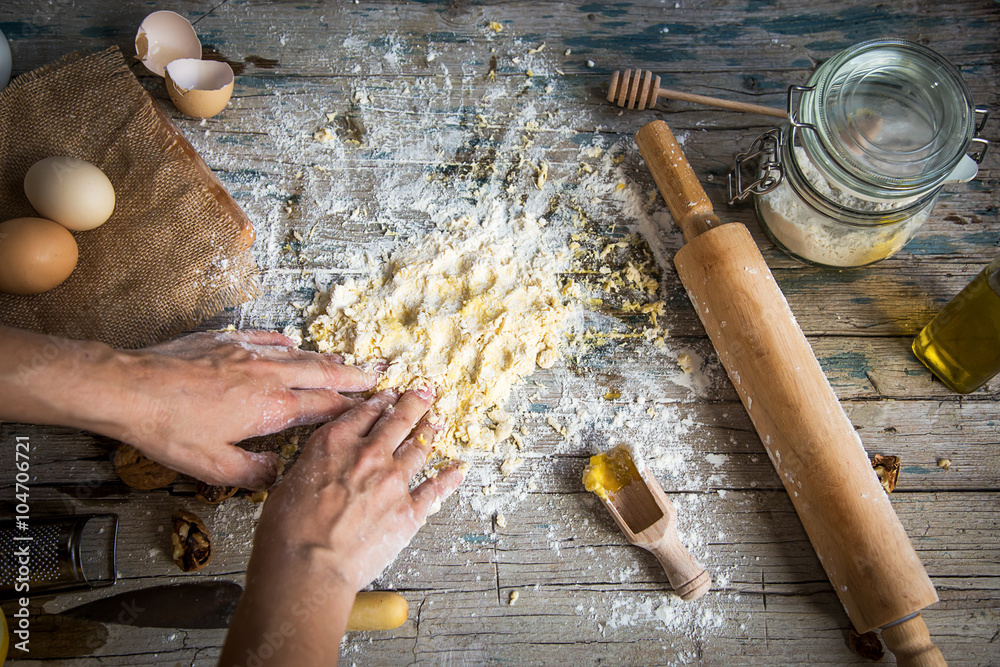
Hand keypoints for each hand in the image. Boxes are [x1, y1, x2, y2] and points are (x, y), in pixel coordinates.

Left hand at [0, 326, 376, 489]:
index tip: (372, 407)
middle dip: (354, 374)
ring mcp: (247, 353)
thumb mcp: (213, 467)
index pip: (323, 406)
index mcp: (269, 407)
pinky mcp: (226, 340)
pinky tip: (292, 344)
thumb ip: (254, 472)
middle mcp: (267, 375)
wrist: (129, 386)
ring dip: (326, 358)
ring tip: (346, 359)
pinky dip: (286, 343)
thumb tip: (279, 473)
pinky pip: (267, 339)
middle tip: (380, 373)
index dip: (351, 407)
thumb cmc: (168, 428)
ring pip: (299, 354)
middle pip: (322, 371)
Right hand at [220, 388, 463, 665]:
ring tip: (437, 422)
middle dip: (414, 403)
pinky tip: (457, 470)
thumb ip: (313, 467)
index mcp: (335, 442)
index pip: (364, 412)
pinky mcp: (409, 510)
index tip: (389, 396)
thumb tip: (319, 470)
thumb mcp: (289, 483)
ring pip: (419, 447)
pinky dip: (449, 478)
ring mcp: (394, 480)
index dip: (380, 401)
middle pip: (399, 420)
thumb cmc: (288, 532)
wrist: (309, 567)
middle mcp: (369, 454)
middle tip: (425, 392)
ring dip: (430, 431)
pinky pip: (436, 489)